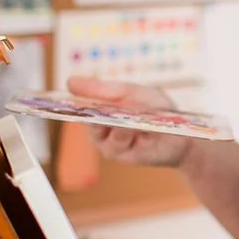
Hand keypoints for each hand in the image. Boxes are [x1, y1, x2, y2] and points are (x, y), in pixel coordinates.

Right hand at [66, 76, 193, 169]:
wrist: (184, 132)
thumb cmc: (156, 111)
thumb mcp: (129, 92)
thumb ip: (101, 89)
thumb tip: (70, 81)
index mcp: (99, 114)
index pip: (77, 108)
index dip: (66, 103)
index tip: (54, 97)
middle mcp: (100, 133)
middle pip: (86, 120)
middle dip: (95, 109)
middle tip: (104, 100)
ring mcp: (111, 146)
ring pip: (101, 132)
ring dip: (113, 119)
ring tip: (126, 112)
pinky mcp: (124, 157)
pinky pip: (118, 142)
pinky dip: (125, 131)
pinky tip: (135, 126)